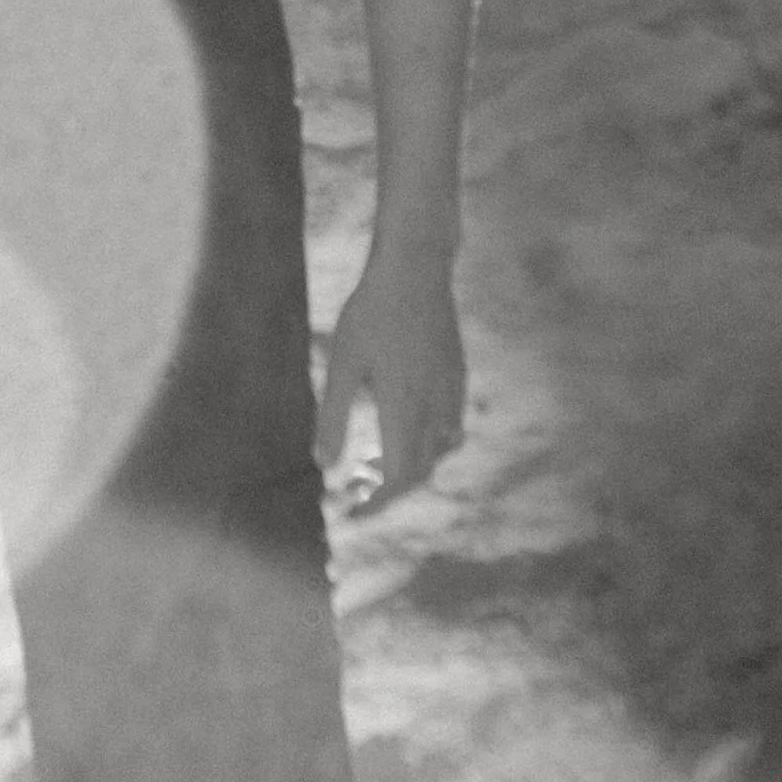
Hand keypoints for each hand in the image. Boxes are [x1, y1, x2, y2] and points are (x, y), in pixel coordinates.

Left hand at [314, 243, 464, 512]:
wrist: (416, 266)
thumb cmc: (371, 312)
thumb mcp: (342, 363)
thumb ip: (333, 417)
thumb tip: (324, 467)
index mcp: (406, 411)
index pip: (398, 480)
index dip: (375, 506)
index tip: (349, 515)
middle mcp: (436, 408)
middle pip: (419, 472)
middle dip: (386, 491)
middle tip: (353, 490)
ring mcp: (452, 392)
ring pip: (438, 452)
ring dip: (407, 467)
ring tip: (371, 461)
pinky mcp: (457, 375)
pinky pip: (449, 426)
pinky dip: (426, 442)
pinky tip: (400, 424)